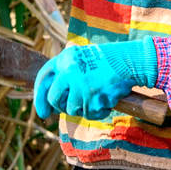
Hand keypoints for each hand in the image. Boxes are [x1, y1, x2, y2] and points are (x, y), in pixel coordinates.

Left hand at [34, 37, 157, 119]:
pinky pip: (89, 114)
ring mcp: (80, 85)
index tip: (42, 111)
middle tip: (72, 107)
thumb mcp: (84, 58)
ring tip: (97, 98)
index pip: (43, 78)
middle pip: (54, 98)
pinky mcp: (91, 97)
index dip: (39, 96)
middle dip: (61, 107)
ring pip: (72, 109)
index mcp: (66, 58)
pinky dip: (98, 111)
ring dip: (84, 108)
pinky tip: (106, 101)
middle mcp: (69, 71)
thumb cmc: (109, 60)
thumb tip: (51, 101)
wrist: (131, 61)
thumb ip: (67, 72)